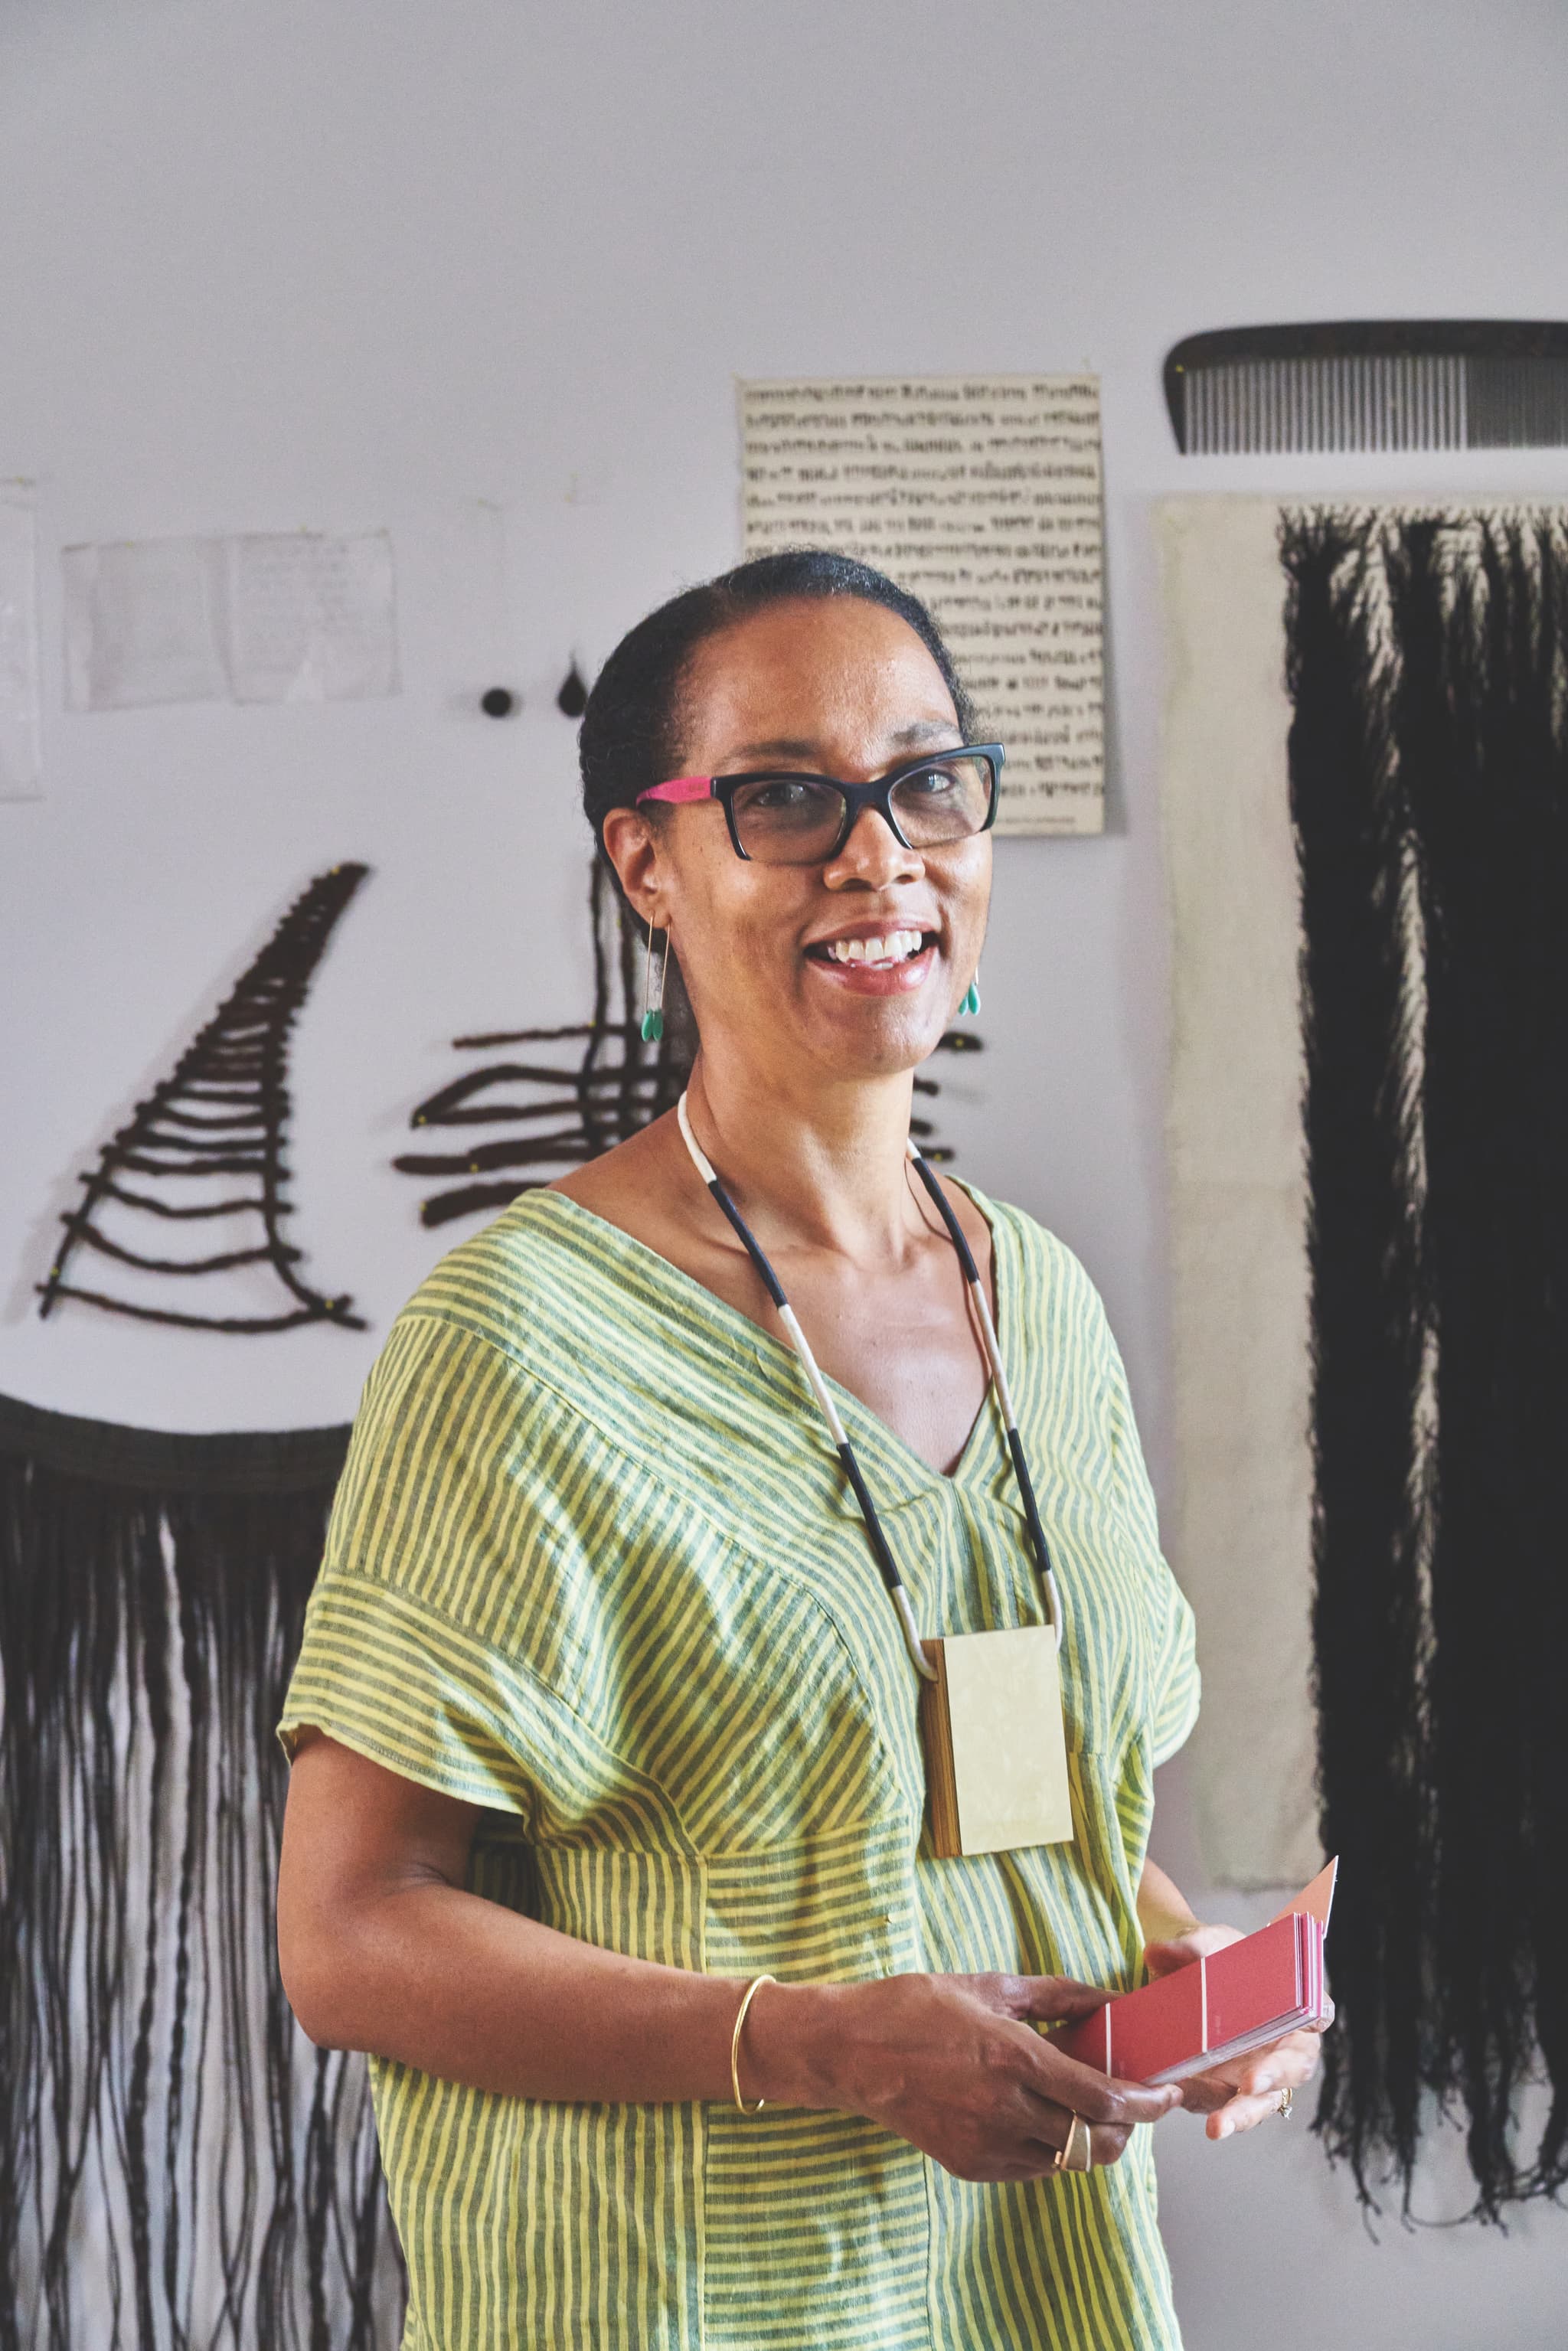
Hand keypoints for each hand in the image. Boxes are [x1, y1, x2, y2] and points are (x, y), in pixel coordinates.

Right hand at [762, 1971, 1181, 2183]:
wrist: (849, 2052)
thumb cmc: (915, 2008)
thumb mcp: (989, 1986)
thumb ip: (1056, 1995)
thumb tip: (1109, 2001)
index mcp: (1013, 2057)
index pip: (1103, 2098)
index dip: (1147, 2103)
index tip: (1168, 2094)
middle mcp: (1004, 2108)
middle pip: (1096, 2141)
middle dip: (1128, 2128)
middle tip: (1136, 2104)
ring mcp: (985, 2144)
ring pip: (1068, 2161)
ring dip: (1092, 2140)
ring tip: (1091, 2110)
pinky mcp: (969, 2166)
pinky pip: (1032, 2168)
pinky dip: (1052, 2149)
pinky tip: (1043, 2118)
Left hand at [1143, 1925, 1333, 2140]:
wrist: (1186, 1979)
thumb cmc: (1213, 1960)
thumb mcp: (1204, 1946)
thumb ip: (1188, 1947)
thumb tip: (1156, 1952)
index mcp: (1290, 2003)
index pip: (1317, 2008)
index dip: (1319, 2014)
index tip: (1316, 2019)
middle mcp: (1282, 2044)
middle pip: (1293, 2067)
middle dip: (1274, 2077)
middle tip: (1251, 2084)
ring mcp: (1258, 2072)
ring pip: (1263, 2101)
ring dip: (1242, 2114)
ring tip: (1218, 2126)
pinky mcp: (1229, 2090)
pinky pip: (1226, 2107)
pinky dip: (1211, 2111)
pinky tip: (1192, 2109)